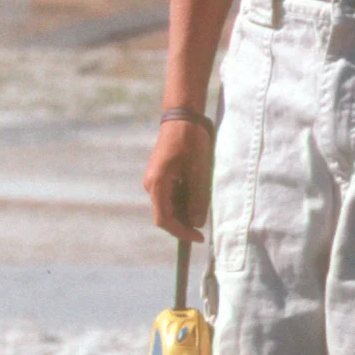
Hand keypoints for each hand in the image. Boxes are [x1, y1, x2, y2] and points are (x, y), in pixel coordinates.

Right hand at [145, 119, 212, 241]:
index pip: (164, 220)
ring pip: (168, 205)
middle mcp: (151, 185)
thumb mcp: (199, 172)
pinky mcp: (160, 175)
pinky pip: (170, 195)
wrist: (182, 117)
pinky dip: (182, 201)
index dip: (181, 232)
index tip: (198, 238)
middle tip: (203, 227)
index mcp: (157, 185)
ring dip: (184, 212)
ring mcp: (154, 180)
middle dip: (183, 223)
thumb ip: (197, 199)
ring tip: (202, 209)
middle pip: (165, 215)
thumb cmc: (191, 141)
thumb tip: (196, 223)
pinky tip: (196, 197)